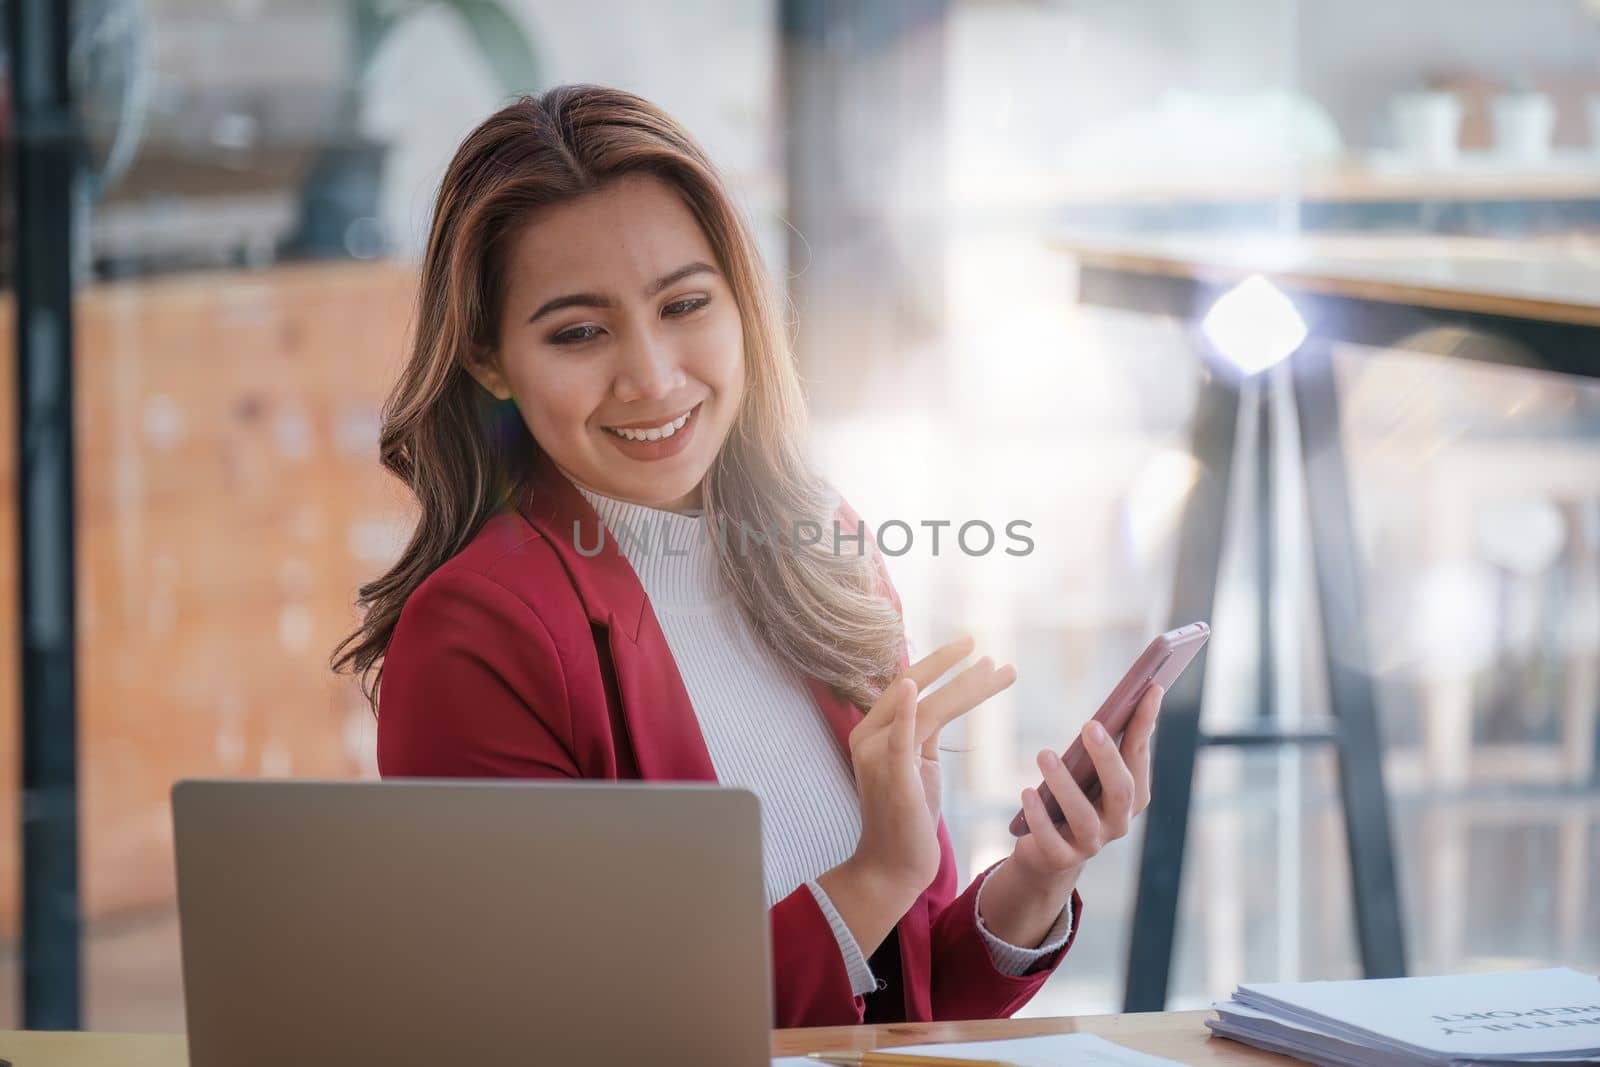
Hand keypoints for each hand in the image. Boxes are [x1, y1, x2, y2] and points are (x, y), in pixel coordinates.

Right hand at [846, 633, 1016, 898]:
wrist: (894, 866)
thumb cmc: (908, 817)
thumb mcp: (917, 765)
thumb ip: (921, 731)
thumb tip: (944, 699)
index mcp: (873, 731)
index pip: (907, 685)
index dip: (938, 664)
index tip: (971, 648)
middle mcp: (868, 736)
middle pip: (915, 688)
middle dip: (951, 665)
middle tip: (983, 648)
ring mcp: (877, 755)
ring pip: (925, 707)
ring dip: (964, 686)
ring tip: (998, 669)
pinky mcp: (892, 775)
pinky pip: (898, 735)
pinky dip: (903, 708)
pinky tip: (910, 685)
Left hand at [1008, 682, 1163, 889]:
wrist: (1048, 853)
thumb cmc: (1073, 798)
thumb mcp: (1090, 772)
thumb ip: (1107, 744)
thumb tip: (1128, 696)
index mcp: (1132, 795)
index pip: (1139, 755)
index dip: (1145, 724)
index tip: (1150, 689)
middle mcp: (1118, 821)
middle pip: (1120, 790)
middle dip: (1106, 757)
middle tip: (1089, 724)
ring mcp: (1092, 843)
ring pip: (1083, 816)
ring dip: (1064, 784)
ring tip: (1045, 754)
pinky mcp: (1061, 857)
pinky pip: (1051, 839)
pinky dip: (1039, 816)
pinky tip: (1027, 793)